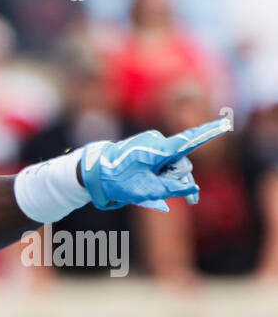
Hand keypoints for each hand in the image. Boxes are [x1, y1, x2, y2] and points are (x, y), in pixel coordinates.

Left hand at [80, 118, 230, 212]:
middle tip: (150, 187)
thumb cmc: (116, 180)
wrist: (92, 171)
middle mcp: (157, 142)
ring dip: (164, 178)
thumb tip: (192, 188)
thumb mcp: (142, 191)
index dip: (207, 134)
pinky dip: (159, 175)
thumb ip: (169, 189)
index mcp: (157, 149)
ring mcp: (153, 144)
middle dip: (174, 178)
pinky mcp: (149, 149)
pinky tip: (144, 181)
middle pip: (181, 163)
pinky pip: (163, 163)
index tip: (224, 125)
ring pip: (172, 165)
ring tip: (140, 184)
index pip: (187, 141)